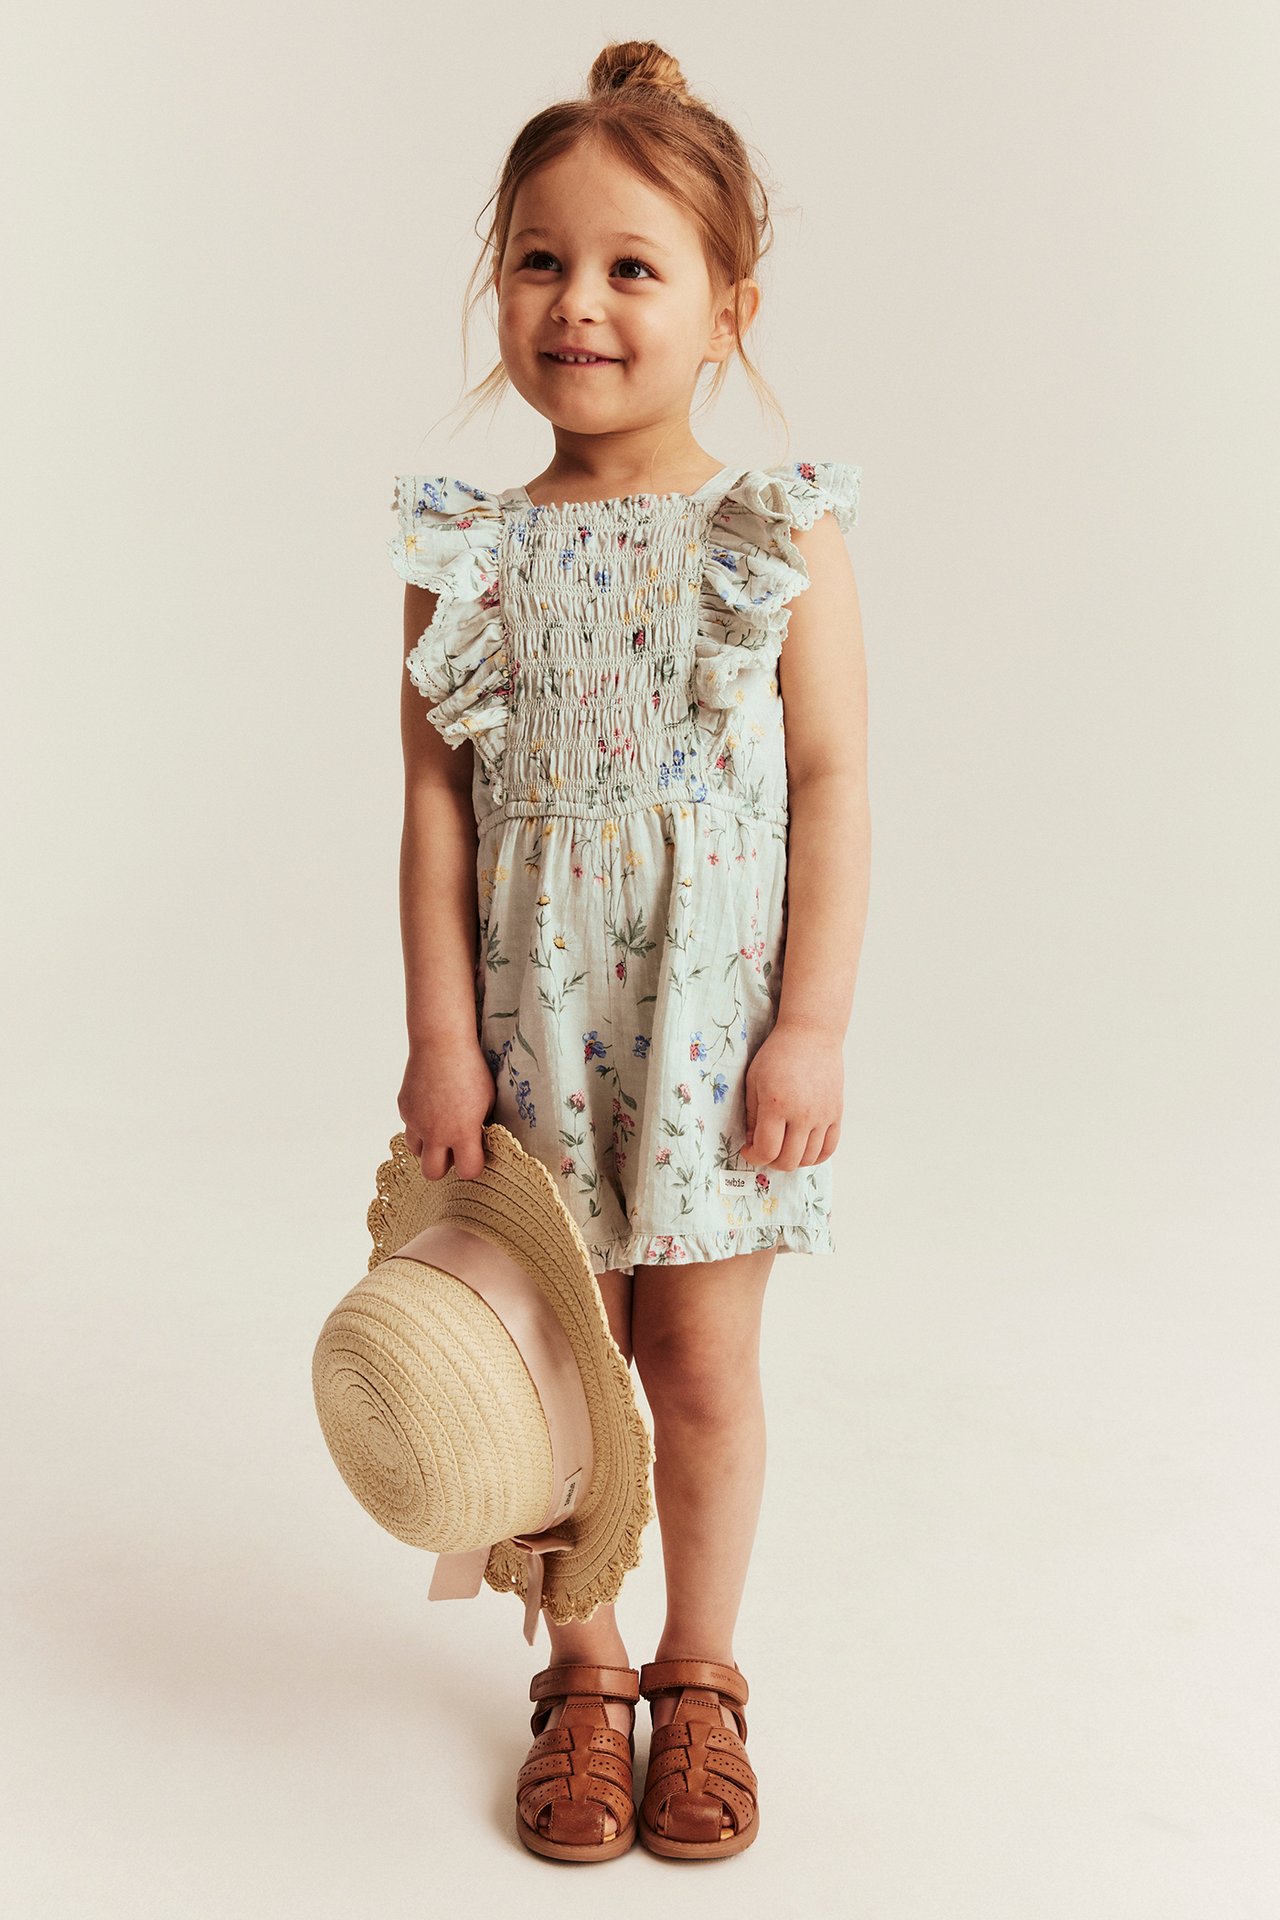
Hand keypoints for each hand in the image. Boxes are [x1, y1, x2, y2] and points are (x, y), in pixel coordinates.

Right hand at [398, 1039, 495, 1181]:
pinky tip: (431, 1108)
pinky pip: (410, 1128)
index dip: (473, 1165)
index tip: (477, 1153)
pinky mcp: (404, 1108)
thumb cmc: (472, 1069)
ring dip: (428, 1148)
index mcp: (462, 1132)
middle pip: (432, 1173)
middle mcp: (435, 1132)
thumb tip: (480, 1142)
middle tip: (455, 1148)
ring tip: (441, 1130)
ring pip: (416, 1153)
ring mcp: (416, 1121)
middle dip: (444, 1166)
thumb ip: (481, 1126)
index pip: (468, 1171)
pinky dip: (419, 1125)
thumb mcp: (488, 1100)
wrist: (441, 1042)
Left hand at [739, 1023, 841, 1170]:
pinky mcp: (836, 1114)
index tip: (748, 1150)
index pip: (767, 1150)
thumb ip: (752, 1116)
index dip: (754, 1157)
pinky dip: (815, 1156)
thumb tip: (754, 1143)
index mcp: (777, 1105)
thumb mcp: (754, 1081)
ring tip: (783, 1148)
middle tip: (764, 1150)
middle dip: (771, 1162)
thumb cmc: (777, 1054)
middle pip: (788, 1161)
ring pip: (809, 1158)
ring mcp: (823, 1116)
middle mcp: (802, 1114)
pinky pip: (829, 1148)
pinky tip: (804, 1149)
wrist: (811, 1035)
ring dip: (792, 1160)